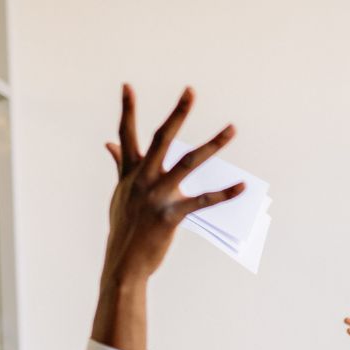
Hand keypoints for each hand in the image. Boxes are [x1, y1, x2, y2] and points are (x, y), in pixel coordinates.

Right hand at [100, 85, 242, 286]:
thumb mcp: (119, 195)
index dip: (127, 110)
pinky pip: (202, 201)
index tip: (128, 86)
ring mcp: (156, 196)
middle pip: (161, 139)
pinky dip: (224, 194)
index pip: (126, 135)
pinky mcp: (170, 216)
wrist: (123, 263)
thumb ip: (120, 166)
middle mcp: (142, 179)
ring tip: (231, 129)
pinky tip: (241, 186)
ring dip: (213, 145)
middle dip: (178, 114)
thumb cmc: (124, 228)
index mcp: (129, 172)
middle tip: (191, 91)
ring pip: (188, 163)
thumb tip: (109, 144)